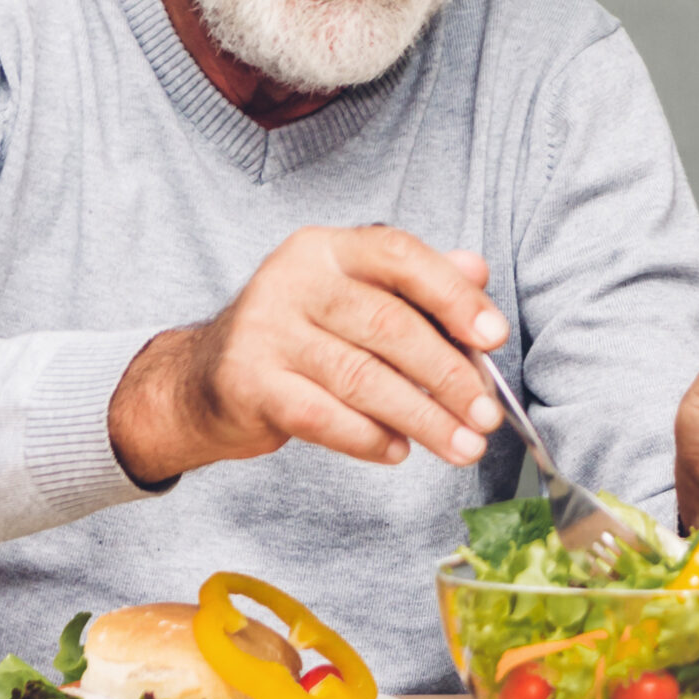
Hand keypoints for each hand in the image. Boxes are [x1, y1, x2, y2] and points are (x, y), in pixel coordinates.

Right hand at [108, 226, 511, 482]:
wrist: (204, 379)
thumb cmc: (301, 335)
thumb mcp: (356, 296)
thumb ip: (418, 283)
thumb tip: (479, 269)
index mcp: (328, 248)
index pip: (400, 256)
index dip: (453, 296)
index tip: (494, 337)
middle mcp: (292, 280)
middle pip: (388, 326)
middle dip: (448, 376)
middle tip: (487, 416)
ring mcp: (265, 331)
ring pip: (362, 378)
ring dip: (422, 418)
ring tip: (462, 446)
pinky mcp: (248, 383)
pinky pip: (324, 417)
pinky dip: (369, 438)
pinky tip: (399, 450)